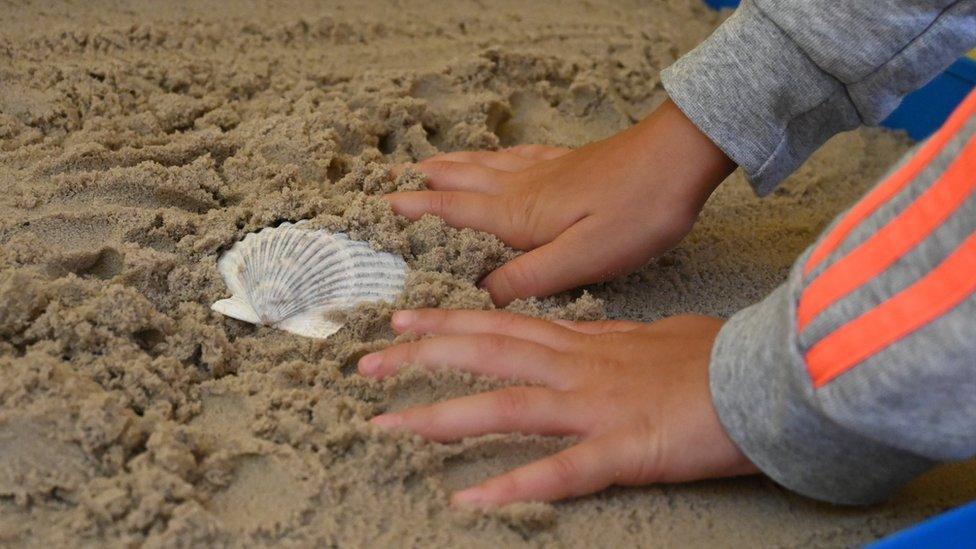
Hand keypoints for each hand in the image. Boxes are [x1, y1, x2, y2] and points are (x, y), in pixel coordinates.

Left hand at [357, 309, 756, 506]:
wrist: (771, 375)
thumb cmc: (718, 357)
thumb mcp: (657, 337)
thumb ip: (615, 341)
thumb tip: (595, 337)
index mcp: (588, 343)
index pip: (504, 325)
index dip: (448, 322)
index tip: (402, 318)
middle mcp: (581, 368)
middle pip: (487, 354)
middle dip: (421, 357)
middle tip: (366, 362)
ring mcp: (598, 407)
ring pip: (506, 405)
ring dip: (442, 416)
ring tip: (388, 425)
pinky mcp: (626, 449)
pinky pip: (562, 471)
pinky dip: (515, 486)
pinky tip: (472, 500)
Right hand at [385, 99, 735, 305]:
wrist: (679, 160)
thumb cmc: (636, 213)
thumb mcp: (581, 258)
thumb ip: (526, 278)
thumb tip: (476, 297)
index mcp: (518, 216)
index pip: (453, 215)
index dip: (415, 214)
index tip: (378, 211)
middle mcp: (522, 189)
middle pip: (460, 185)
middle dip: (422, 187)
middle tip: (390, 185)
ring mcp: (545, 172)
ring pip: (484, 168)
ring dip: (450, 168)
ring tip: (426, 166)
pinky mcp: (569, 163)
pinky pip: (516, 156)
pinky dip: (492, 156)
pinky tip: (495, 156)